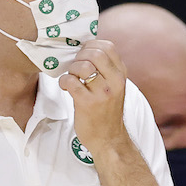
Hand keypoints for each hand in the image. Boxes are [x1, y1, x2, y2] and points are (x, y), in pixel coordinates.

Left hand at [58, 39, 128, 155]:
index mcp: (121, 75)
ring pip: (83, 66)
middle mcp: (115, 82)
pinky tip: (66, 87)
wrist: (108, 139)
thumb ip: (106, 69)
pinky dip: (64, 82)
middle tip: (75, 68)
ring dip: (72, 69)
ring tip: (72, 78)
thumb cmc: (106, 111)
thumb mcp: (114, 87)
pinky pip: (71, 81)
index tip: (83, 55)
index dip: (90, 46)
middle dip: (79, 57)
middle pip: (94, 53)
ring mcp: (103, 93)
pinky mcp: (88, 103)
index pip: (107, 46)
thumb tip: (85, 49)